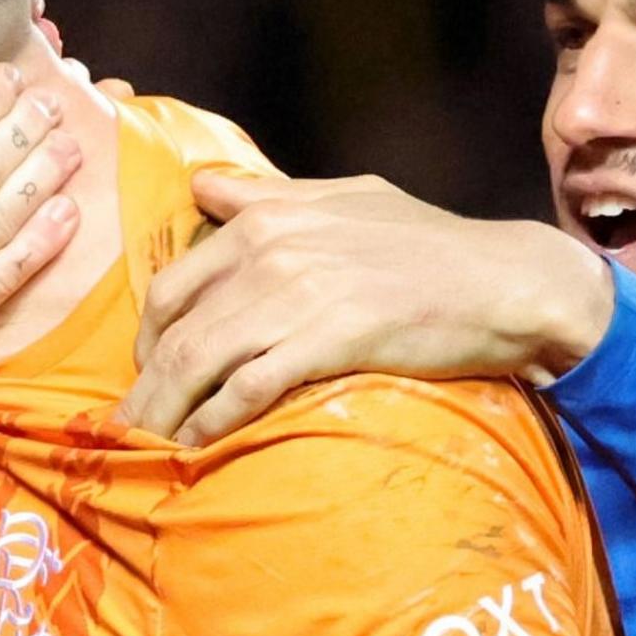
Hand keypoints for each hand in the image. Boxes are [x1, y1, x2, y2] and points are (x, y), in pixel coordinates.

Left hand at [124, 172, 611, 444]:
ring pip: (199, 360)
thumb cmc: (428, 245)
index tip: (146, 373)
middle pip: (174, 328)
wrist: (504, 281)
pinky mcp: (327, 340)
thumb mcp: (345, 200)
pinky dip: (214, 422)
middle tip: (131, 425)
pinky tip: (200, 446)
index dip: (147, 337)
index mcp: (267, 217)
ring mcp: (297, 296)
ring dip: (164, 412)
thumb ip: (268, 196)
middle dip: (144, 383)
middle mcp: (270, 251)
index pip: (172, 282)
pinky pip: (247, 388)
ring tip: (147, 448)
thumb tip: (203, 186)